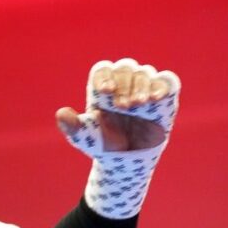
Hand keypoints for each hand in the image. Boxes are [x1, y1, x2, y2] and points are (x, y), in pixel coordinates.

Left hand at [56, 63, 171, 150]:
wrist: (126, 158)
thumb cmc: (103, 143)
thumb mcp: (85, 137)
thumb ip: (72, 126)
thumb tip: (61, 114)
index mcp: (103, 87)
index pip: (103, 70)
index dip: (104, 76)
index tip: (105, 91)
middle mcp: (124, 83)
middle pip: (125, 68)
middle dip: (124, 84)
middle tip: (123, 106)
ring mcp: (144, 87)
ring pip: (144, 73)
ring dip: (141, 86)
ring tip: (138, 105)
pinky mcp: (164, 95)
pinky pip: (167, 81)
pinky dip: (163, 85)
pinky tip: (156, 98)